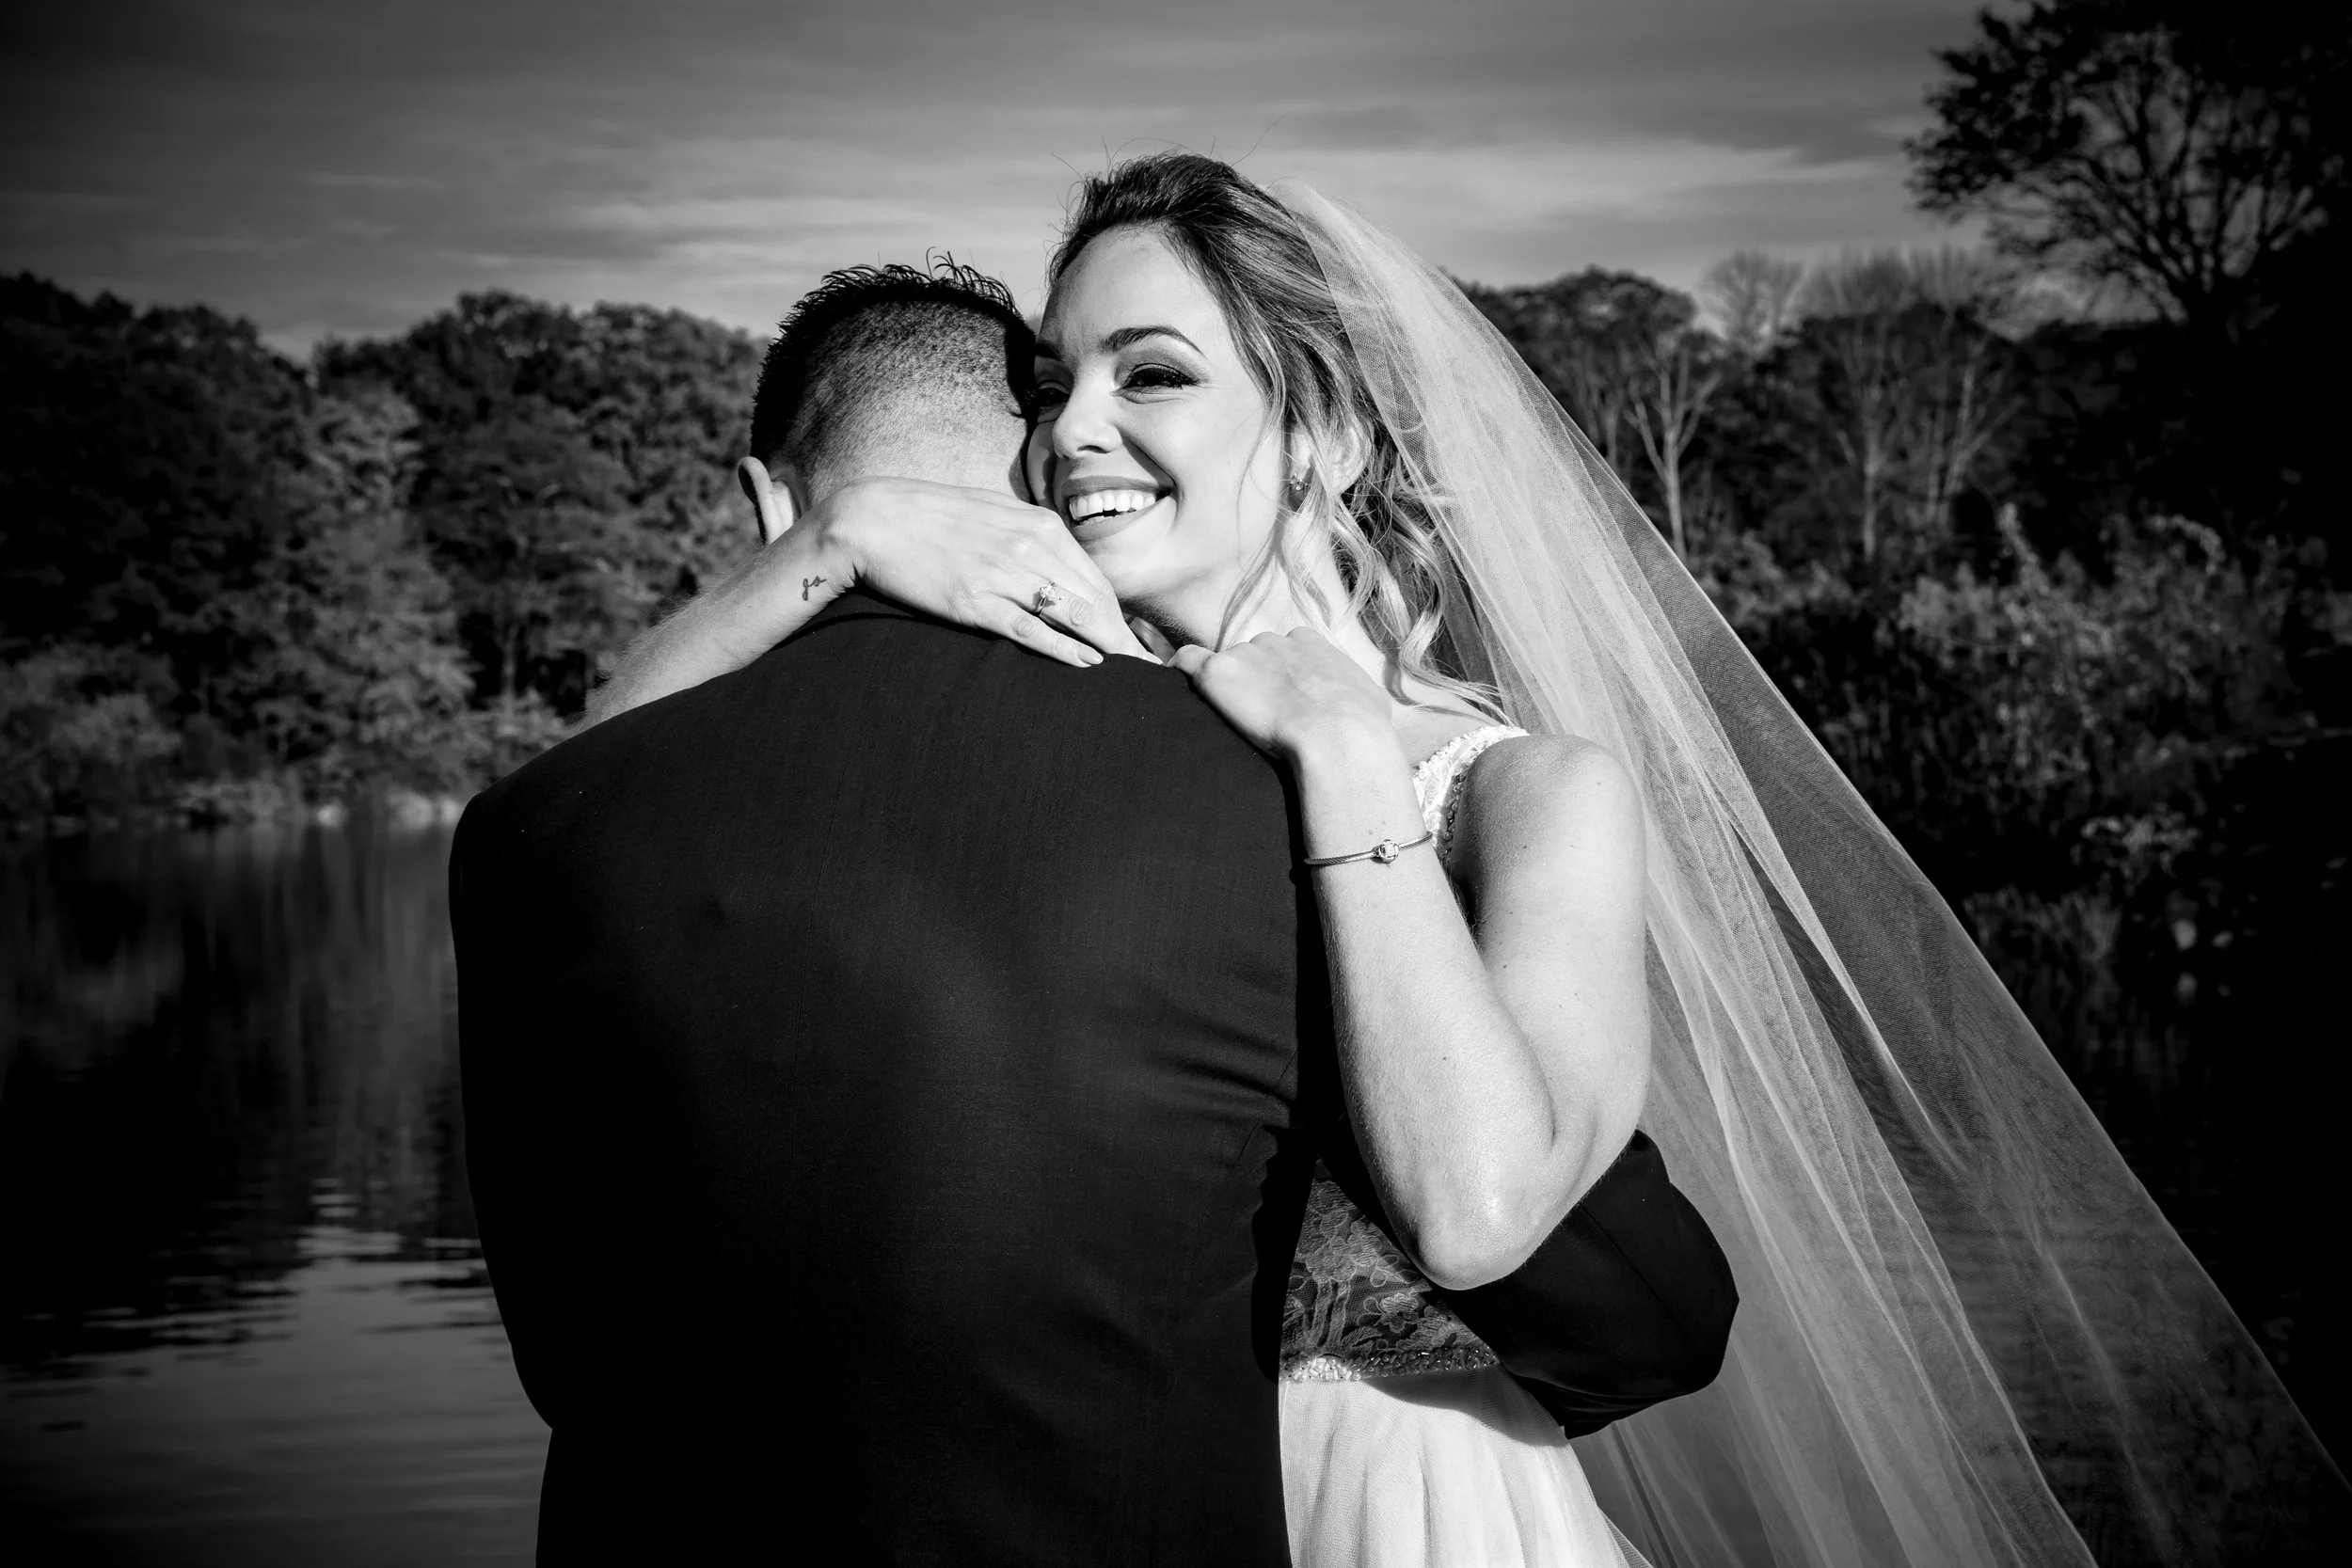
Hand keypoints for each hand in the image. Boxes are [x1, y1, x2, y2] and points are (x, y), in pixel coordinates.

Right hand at [805, 478, 1146, 666]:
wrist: (872, 519)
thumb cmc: (932, 518)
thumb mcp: (993, 515)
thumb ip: (1031, 539)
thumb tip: (1060, 572)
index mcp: (1038, 524)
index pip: (1095, 579)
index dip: (1120, 617)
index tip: (1137, 644)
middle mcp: (1028, 546)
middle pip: (1093, 600)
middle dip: (1124, 638)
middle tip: (1149, 669)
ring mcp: (1003, 574)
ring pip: (1072, 615)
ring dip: (1107, 647)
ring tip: (1131, 675)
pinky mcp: (975, 601)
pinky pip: (1031, 630)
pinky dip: (1065, 649)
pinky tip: (1088, 665)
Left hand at [1168, 628, 1396, 762]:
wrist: (1339, 737)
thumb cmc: (1362, 727)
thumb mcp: (1370, 700)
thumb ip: (1357, 693)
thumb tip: (1365, 705)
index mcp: (1309, 643)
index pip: (1285, 650)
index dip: (1280, 677)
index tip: (1280, 703)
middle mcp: (1274, 641)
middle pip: (1252, 656)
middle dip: (1253, 682)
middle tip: (1258, 720)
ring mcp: (1244, 655)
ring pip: (1225, 666)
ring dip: (1226, 689)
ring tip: (1231, 723)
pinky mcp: (1217, 673)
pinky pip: (1186, 660)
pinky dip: (1179, 670)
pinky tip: (1172, 685)